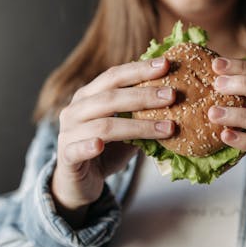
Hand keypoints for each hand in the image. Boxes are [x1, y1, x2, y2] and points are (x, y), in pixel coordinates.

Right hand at [52, 57, 175, 226]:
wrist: (80, 183)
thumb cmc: (107, 151)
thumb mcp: (128, 131)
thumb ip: (144, 116)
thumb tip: (179, 101)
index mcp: (90, 95)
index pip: (114, 76)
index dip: (139, 69)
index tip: (166, 64)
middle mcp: (76, 109)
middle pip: (110, 96)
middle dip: (144, 95)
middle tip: (172, 95)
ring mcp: (68, 133)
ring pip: (104, 125)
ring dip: (138, 126)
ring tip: (167, 128)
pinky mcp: (66, 157)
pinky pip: (77, 150)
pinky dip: (88, 146)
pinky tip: (100, 144)